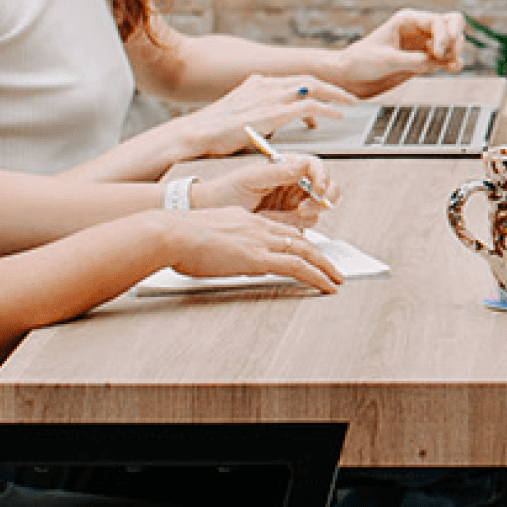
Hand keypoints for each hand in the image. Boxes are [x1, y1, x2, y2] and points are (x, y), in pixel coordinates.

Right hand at [160, 207, 344, 292]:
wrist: (170, 234)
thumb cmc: (177, 239)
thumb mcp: (207, 236)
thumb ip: (223, 245)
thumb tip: (228, 258)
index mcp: (244, 220)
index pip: (280, 231)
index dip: (297, 242)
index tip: (308, 252)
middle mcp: (257, 226)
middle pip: (298, 238)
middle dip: (319, 254)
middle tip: (332, 267)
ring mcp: (259, 240)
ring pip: (304, 250)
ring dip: (324, 266)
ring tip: (337, 279)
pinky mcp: (257, 257)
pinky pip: (297, 266)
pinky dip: (316, 276)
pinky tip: (326, 286)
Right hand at [170, 74, 350, 160]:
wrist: (197, 134)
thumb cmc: (214, 132)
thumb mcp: (242, 116)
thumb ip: (260, 115)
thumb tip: (274, 124)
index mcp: (258, 83)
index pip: (294, 80)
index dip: (315, 86)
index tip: (328, 94)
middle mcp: (266, 83)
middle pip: (309, 78)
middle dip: (332, 86)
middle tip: (348, 97)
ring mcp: (271, 95)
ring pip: (314, 86)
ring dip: (336, 94)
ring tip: (350, 103)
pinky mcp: (274, 111)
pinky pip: (310, 105)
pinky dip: (328, 108)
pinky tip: (338, 116)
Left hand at [194, 156, 335, 224]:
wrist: (210, 216)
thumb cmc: (223, 192)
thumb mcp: (250, 179)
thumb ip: (278, 172)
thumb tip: (303, 166)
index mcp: (286, 166)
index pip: (317, 167)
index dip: (322, 178)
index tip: (316, 190)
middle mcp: (293, 183)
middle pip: (326, 189)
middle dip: (320, 200)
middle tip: (303, 209)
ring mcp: (293, 203)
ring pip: (316, 211)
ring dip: (297, 216)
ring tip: (272, 216)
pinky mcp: (289, 221)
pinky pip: (303, 226)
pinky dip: (290, 226)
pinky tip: (271, 222)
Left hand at [326, 8, 466, 91]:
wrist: (350, 77)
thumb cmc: (361, 61)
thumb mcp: (385, 60)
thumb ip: (412, 60)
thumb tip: (436, 61)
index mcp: (407, 20)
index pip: (438, 21)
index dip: (443, 36)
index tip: (437, 53)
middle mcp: (418, 29)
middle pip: (451, 23)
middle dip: (456, 38)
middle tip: (450, 54)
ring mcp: (422, 45)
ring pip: (452, 41)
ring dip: (456, 51)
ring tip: (451, 65)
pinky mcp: (423, 60)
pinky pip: (446, 58)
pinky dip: (453, 62)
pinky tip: (453, 68)